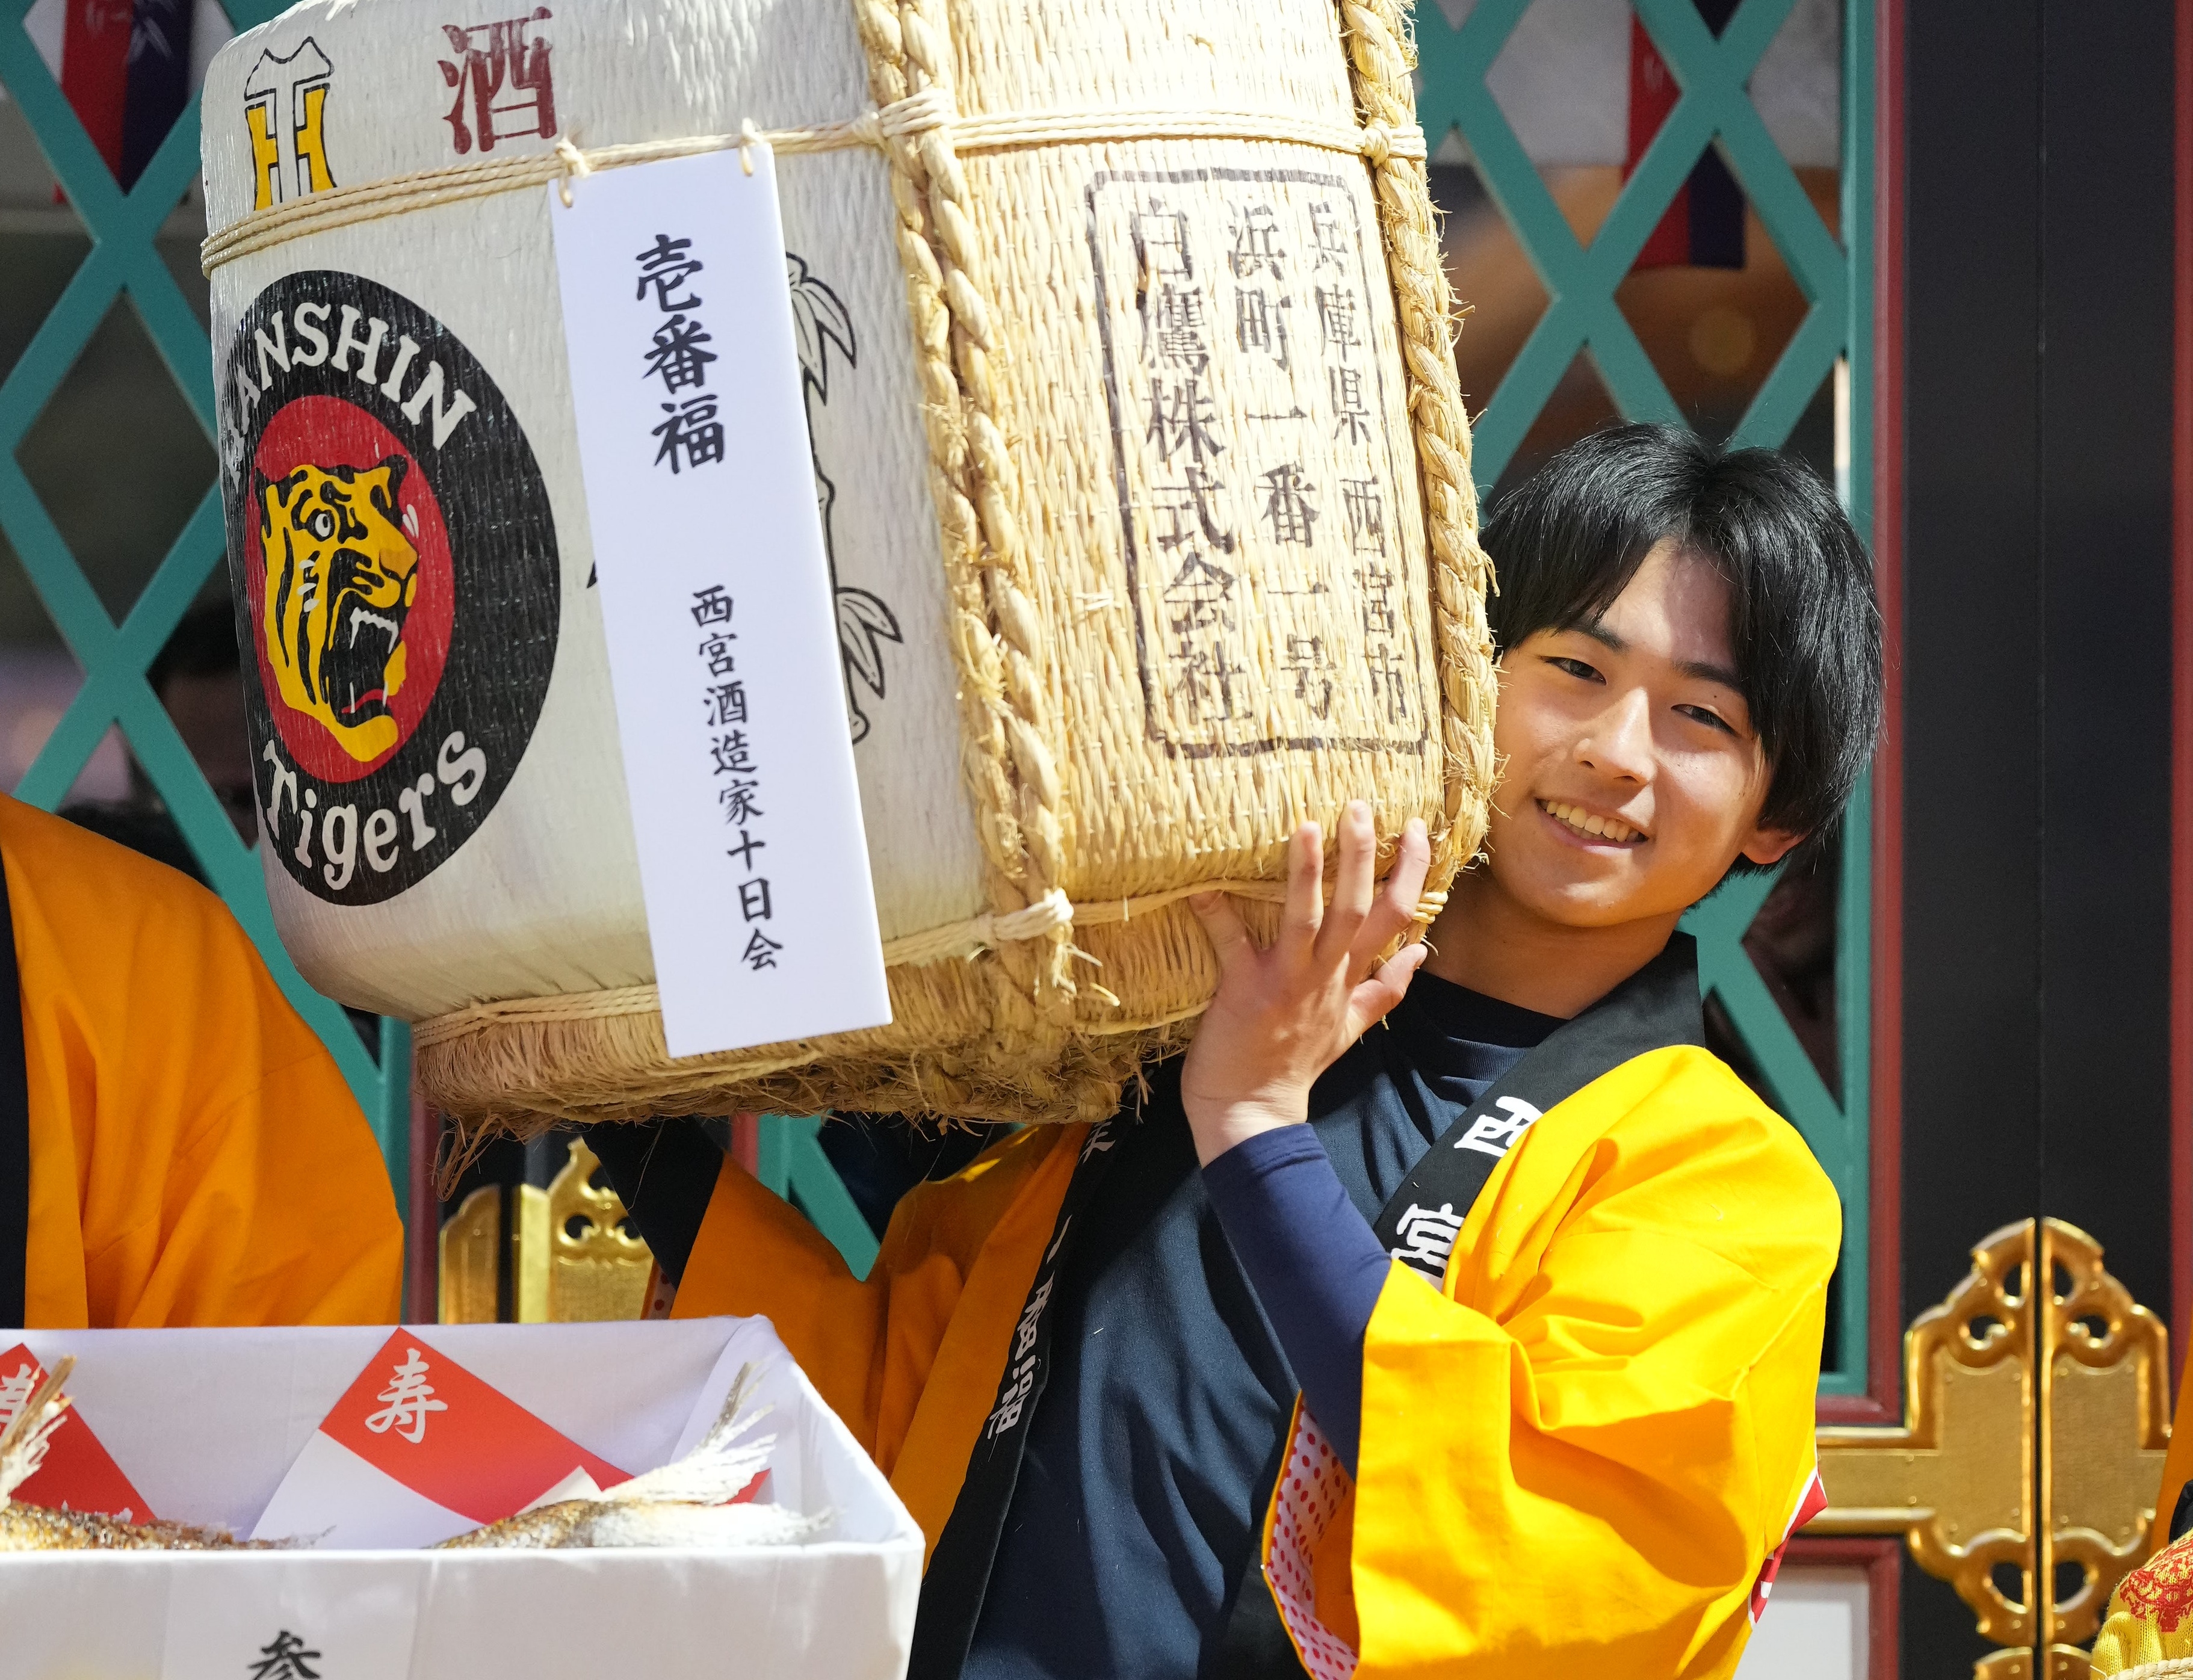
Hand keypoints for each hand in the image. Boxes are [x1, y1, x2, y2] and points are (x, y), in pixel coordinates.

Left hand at [1179, 803, 1431, 1165]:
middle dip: (1364, 857)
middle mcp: (1325, 976)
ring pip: (1308, 920)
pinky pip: (1232, 945)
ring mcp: (1287, 983)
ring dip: (1309, 873)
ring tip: (1308, 825)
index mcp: (1350, 979)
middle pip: (1358, 910)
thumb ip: (1385, 989)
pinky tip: (1204, 884)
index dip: (1410, 872)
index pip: (1395, 917)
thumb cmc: (1296, 1066)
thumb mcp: (1351, 1028)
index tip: (1416, 828)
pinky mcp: (1245, 992)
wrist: (1255, 1115)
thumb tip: (1422, 952)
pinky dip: (1217, 914)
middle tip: (1361, 806)